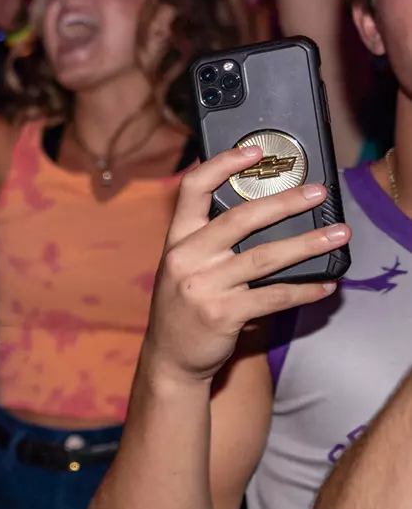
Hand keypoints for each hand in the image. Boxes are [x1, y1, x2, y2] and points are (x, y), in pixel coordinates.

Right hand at [146, 146, 344, 383]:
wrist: (170, 357)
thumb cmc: (186, 305)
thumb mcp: (185, 266)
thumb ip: (211, 240)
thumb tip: (269, 212)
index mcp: (177, 240)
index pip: (193, 189)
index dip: (223, 164)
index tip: (256, 151)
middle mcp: (186, 258)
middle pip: (240, 219)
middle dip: (285, 202)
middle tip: (317, 193)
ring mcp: (202, 287)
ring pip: (264, 257)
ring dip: (307, 244)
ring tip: (338, 235)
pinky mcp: (221, 314)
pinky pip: (273, 297)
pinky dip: (303, 291)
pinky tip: (325, 286)